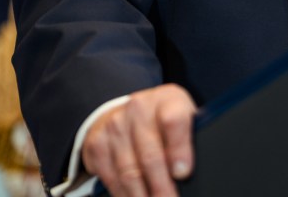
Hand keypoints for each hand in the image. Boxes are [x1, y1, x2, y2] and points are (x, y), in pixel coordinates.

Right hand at [81, 83, 196, 196]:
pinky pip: (110, 176)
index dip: (179, 149)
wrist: (129, 110)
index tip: (183, 173)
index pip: (174, 121)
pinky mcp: (97, 143)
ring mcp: (115, 125)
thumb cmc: (164, 119)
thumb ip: (190, 137)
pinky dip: (122, 193)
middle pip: (150, 154)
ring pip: (128, 171)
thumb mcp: (184, 118)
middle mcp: (139, 108)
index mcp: (168, 99)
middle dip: (161, 186)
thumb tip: (190, 170)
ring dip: (141, 195)